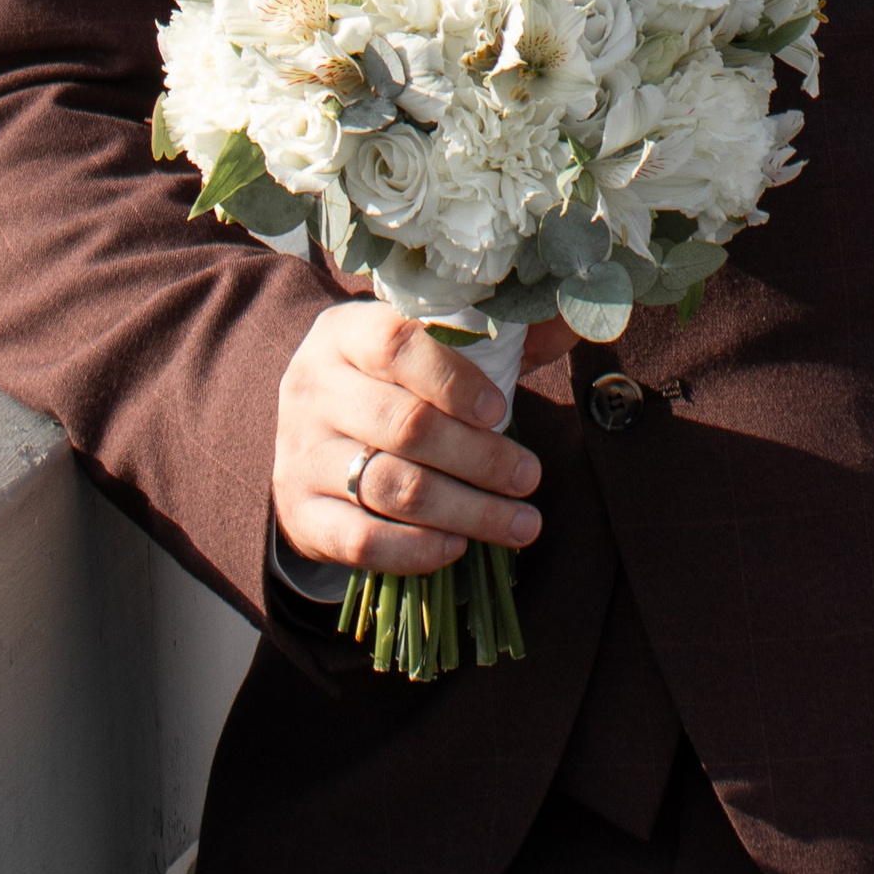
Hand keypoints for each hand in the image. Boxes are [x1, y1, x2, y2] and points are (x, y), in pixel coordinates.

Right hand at [272, 300, 570, 575]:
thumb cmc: (390, 382)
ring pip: (390, 488)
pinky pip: (360, 541)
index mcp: (344, 333)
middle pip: (404, 425)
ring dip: (466, 510)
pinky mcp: (300, 515)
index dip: (454, 379)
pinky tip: (458, 547)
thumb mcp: (423, 345)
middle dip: (480, 457)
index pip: (396, 345)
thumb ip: (493, 335)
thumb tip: (573, 324)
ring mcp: (301, 454)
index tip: (500, 410)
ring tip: (520, 522)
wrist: (311, 435)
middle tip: (530, 476)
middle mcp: (314, 389)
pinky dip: (415, 549)